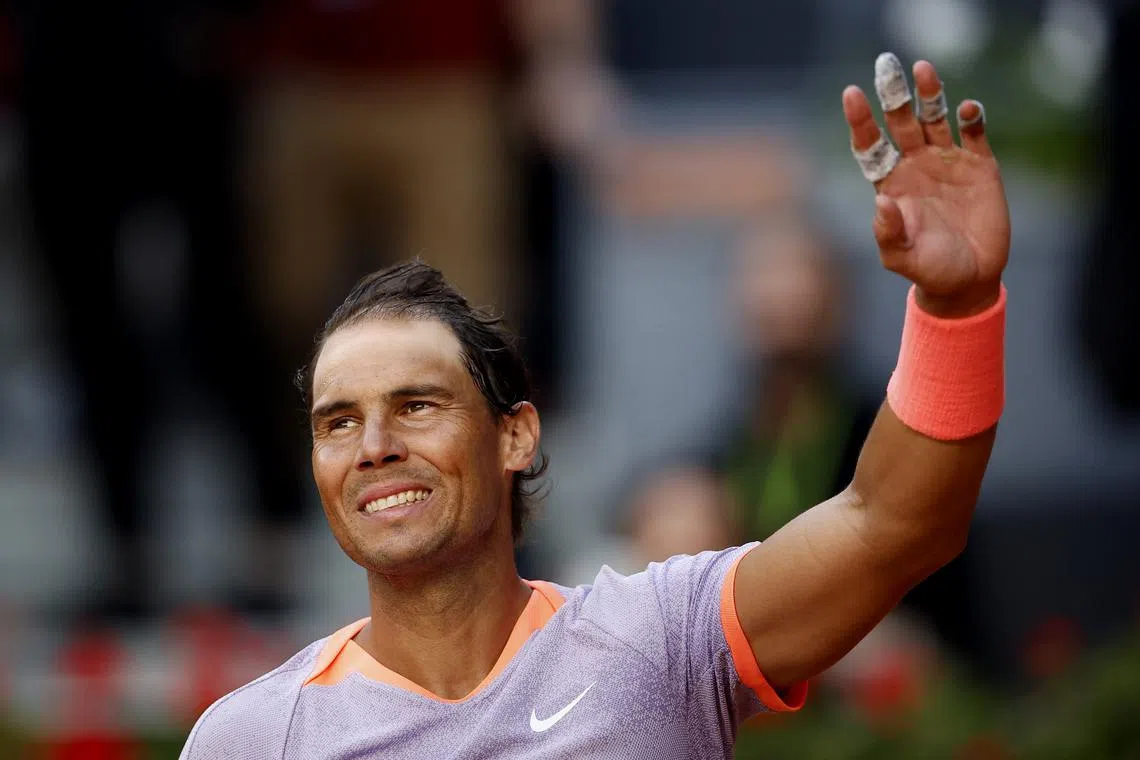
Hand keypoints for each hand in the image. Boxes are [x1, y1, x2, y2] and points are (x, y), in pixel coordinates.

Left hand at [844, 55, 1010, 317]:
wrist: (970, 279)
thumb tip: (880, 202)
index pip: (871, 145)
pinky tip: (966, 109)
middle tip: (886, 64)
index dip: (861, 120)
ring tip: (923, 68)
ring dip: (929, 94)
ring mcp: (947, 162)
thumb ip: (888, 233)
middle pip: (901, 122)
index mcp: (891, 184)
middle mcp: (916, 166)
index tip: (851, 94)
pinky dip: (970, 118)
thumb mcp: (902, 258)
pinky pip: (973, 133)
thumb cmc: (929, 270)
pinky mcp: (979, 165)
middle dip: (893, 94)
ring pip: (934, 118)